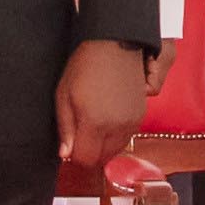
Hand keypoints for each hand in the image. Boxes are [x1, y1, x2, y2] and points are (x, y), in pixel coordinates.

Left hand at [58, 40, 148, 164]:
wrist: (114, 45)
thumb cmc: (85, 66)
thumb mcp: (64, 95)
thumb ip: (65, 128)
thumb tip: (65, 153)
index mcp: (94, 122)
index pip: (85, 159)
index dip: (74, 155)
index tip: (70, 145)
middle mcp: (116, 127)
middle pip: (101, 159)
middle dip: (89, 152)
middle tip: (80, 135)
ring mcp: (131, 122)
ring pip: (115, 151)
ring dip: (103, 146)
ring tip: (94, 124)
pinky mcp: (140, 116)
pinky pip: (126, 138)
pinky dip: (116, 136)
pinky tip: (107, 119)